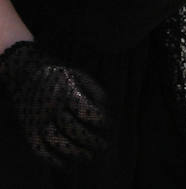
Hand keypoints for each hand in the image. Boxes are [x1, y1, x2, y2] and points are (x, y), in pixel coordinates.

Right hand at [0, 41, 109, 167]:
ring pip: (57, 142)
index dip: (100, 121)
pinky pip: (39, 149)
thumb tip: (108, 110)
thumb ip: (95, 90)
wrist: (25, 72)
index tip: (108, 125)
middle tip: (104, 146)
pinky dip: (53, 160)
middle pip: (73, 129)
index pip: (86, 111)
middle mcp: (52, 106)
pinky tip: (67, 165)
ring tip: (90, 157)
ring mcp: (39, 119)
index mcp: (67, 91)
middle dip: (92, 141)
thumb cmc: (60, 75)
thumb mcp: (80, 75)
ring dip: (76, 153)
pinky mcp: (28, 129)